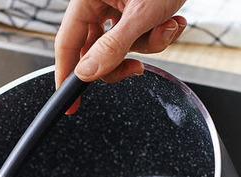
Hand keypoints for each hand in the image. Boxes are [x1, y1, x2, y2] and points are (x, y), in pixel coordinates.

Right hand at [55, 0, 186, 112]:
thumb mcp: (141, 15)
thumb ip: (113, 47)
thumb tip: (87, 74)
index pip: (67, 44)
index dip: (67, 75)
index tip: (70, 103)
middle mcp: (99, 3)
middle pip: (96, 50)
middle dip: (122, 60)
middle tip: (136, 69)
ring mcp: (119, 7)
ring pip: (124, 46)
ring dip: (151, 43)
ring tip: (168, 26)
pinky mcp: (137, 10)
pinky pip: (142, 35)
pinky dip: (160, 33)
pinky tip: (173, 20)